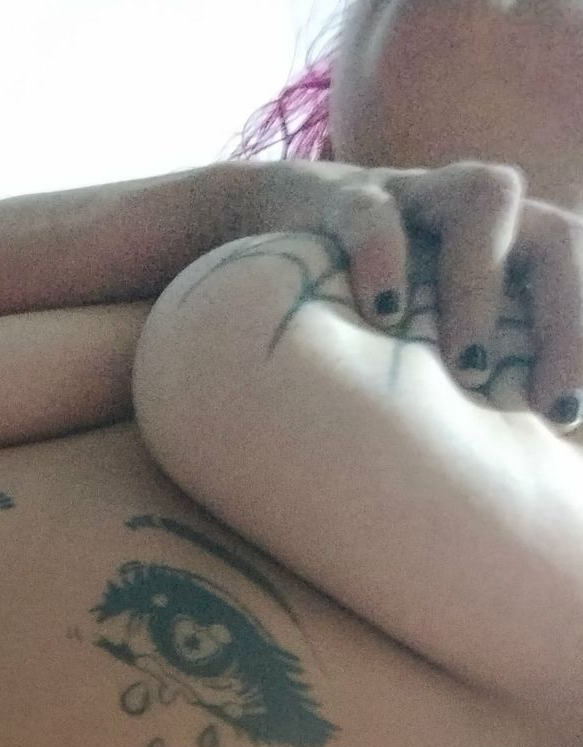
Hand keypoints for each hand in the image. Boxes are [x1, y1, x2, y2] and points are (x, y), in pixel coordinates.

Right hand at [243, 157, 582, 429]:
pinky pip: (372, 212)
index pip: (581, 274)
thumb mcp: (429, 352)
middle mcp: (482, 220)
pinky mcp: (343, 199)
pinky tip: (381, 314)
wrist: (274, 227)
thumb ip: (477, 388)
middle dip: (567, 318)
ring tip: (465, 366)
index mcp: (514, 255)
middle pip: (560, 237)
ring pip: (485, 198)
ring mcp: (418, 198)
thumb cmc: (369, 316)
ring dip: (483, 282)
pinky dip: (382, 257)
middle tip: (548, 404)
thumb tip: (523, 469)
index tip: (567, 417)